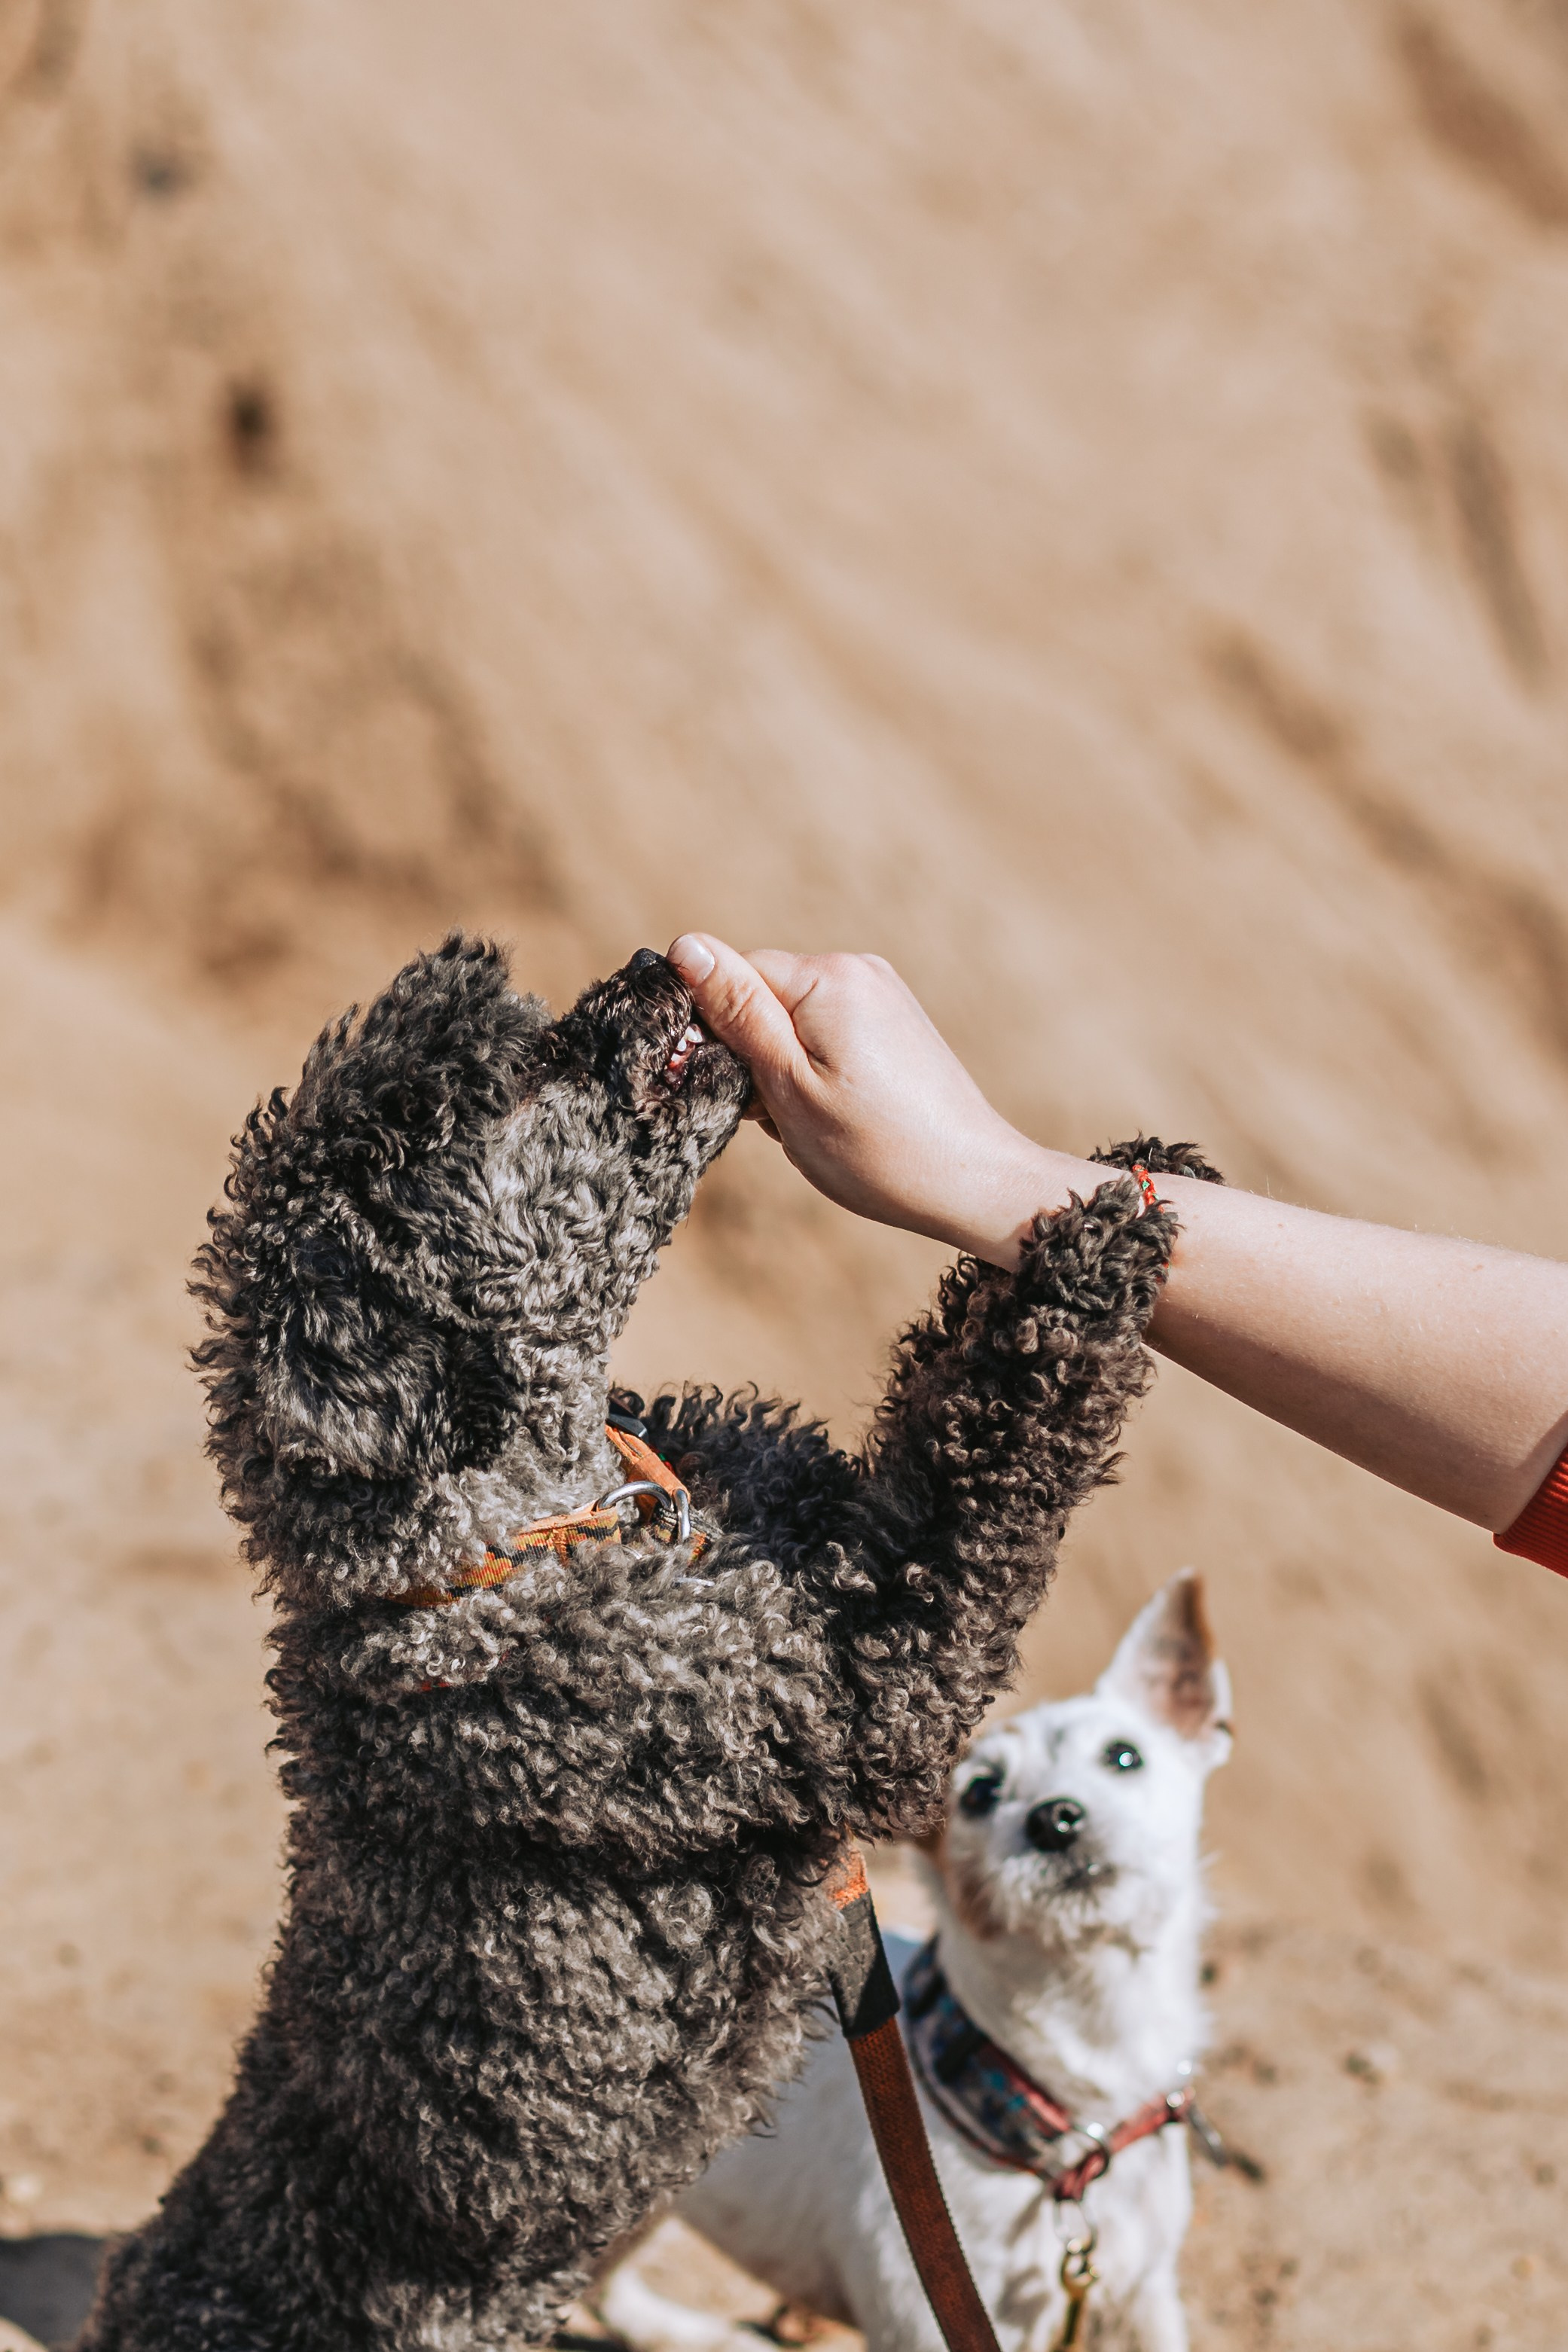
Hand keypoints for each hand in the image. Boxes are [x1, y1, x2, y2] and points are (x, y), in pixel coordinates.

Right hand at [666, 936, 1072, 1264]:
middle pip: (761, 995)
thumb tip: (684, 944)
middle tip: (778, 1115)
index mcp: (827, 977)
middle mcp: (857, 968)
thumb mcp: (788, 1085)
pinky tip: (837, 1114)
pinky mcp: (894, 1020)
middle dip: (752, 1054)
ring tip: (813, 1120)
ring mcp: (881, 992)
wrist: (972, 1182)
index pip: (730, 973)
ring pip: (790, 1020)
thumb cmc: (876, 1149)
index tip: (731, 1086)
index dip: (713, 1030)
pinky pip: (826, 1032)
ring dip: (782, 1068)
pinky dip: (815, 1071)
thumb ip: (736, 1012)